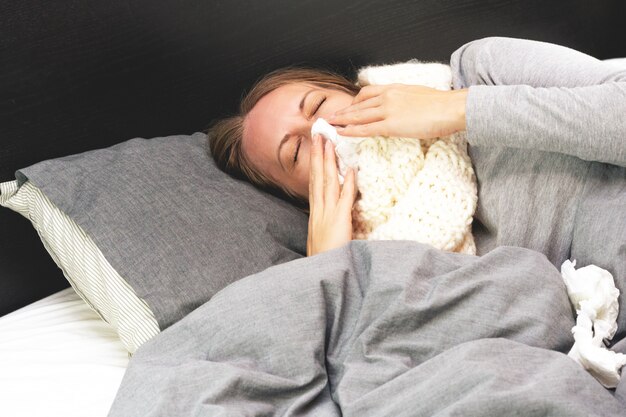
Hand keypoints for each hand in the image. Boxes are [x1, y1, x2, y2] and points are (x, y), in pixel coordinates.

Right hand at [307, 133, 357, 256]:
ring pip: (327, 183)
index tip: (316, 149)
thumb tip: (333, 219)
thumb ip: (327, 228)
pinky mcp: (339, 222)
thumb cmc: (324, 263)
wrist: (321, 277)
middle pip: (318, 177)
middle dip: (318, 155)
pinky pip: (344, 199)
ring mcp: (327, 216)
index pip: (314, 184)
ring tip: (329, 142)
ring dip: (329, 161)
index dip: (315, 165)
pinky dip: (347, 183)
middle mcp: (319, 212)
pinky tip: (350, 169)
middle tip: (319, 135)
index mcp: (315, 215)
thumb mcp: (322, 243)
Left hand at [328, 84, 467, 138]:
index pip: (367, 93)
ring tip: (329, 125)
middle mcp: (388, 96)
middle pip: (359, 104)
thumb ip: (406, 102)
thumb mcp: (420, 97)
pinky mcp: (390, 125)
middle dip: (343, 111)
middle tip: (330, 116)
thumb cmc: (443, 105)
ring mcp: (387, 110)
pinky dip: (350, 131)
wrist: (452, 108)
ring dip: (342, 120)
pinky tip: (341, 133)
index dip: (355, 101)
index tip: (348, 107)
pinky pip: (365, 129)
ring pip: (358, 116)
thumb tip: (403, 111)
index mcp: (395, 88)